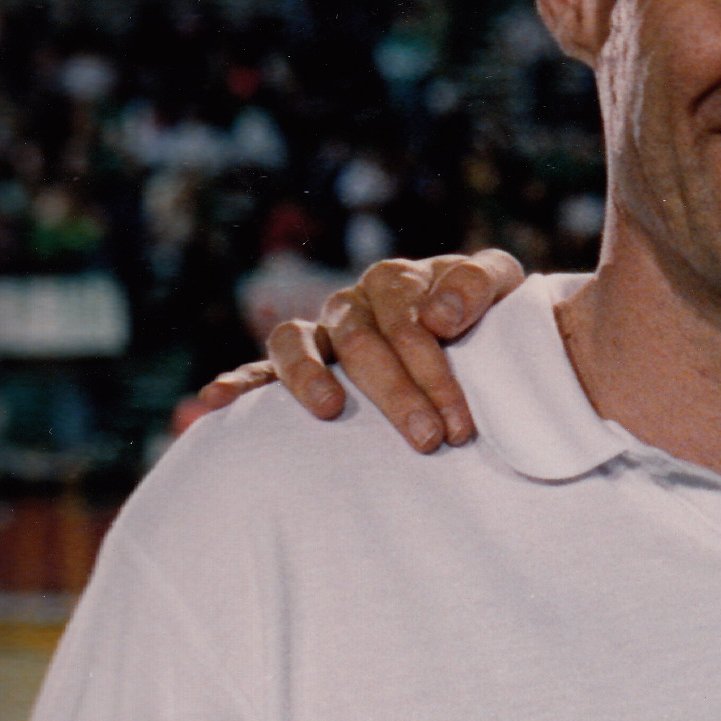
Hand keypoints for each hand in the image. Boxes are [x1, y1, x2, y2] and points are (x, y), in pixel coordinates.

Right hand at [191, 249, 525, 453]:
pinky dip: (240, 380)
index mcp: (400, 281)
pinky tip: (219, 400)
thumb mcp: (501, 290)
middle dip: (398, 393)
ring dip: (311, 378)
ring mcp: (324, 331)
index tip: (459, 421)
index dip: (435, 369)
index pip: (410, 319)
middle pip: (364, 341)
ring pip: (298, 342)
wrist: (482, 334)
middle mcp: (356, 301)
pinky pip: (261, 367)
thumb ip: (479, 286)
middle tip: (432, 440)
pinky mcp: (299, 362)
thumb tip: (436, 317)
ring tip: (329, 410)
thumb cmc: (491, 318)